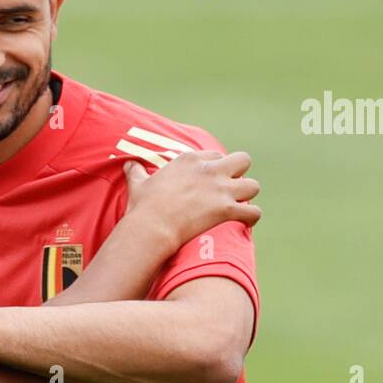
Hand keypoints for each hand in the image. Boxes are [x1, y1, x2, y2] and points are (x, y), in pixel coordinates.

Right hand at [122, 149, 260, 250]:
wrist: (150, 227)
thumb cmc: (143, 207)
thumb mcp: (137, 184)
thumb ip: (136, 172)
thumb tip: (128, 164)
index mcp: (190, 160)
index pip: (215, 155)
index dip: (216, 168)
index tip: (210, 180)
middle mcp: (209, 170)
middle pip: (243, 161)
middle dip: (239, 174)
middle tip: (230, 189)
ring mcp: (220, 189)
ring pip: (253, 185)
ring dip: (247, 196)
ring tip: (239, 206)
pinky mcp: (227, 209)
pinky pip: (254, 212)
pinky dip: (251, 217)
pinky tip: (245, 222)